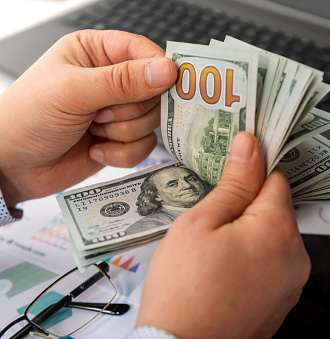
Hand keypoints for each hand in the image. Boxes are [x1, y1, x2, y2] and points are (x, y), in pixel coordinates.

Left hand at [0, 30, 176, 206]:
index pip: (144, 52)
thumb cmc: (28, 117)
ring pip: (151, 121)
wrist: (13, 166)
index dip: (158, 69)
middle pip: (154, 92)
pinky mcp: (121, 139)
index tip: (166, 84)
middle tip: (98, 113)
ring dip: (122, 132)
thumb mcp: (73, 92)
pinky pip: (145, 146)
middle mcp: (110, 79)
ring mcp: (117, 111)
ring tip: (92, 130)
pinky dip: (121, 153)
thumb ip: (122, 81)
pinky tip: (95, 148)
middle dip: (128, 110)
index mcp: (96, 52)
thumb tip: (167, 71)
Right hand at [136, 132, 310, 338]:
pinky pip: (270, 265)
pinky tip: (223, 271)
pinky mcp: (281, 302)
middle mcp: (296, 257)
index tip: (233, 166)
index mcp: (279, 230)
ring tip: (213, 251)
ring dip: (247, 234)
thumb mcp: (201, 223)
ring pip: (271, 237)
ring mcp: (291, 283)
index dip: (251, 168)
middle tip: (211, 218)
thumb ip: (233, 182)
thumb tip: (250, 147)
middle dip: (245, 206)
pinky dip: (251, 260)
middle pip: (274, 209)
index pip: (275, 177)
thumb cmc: (184, 292)